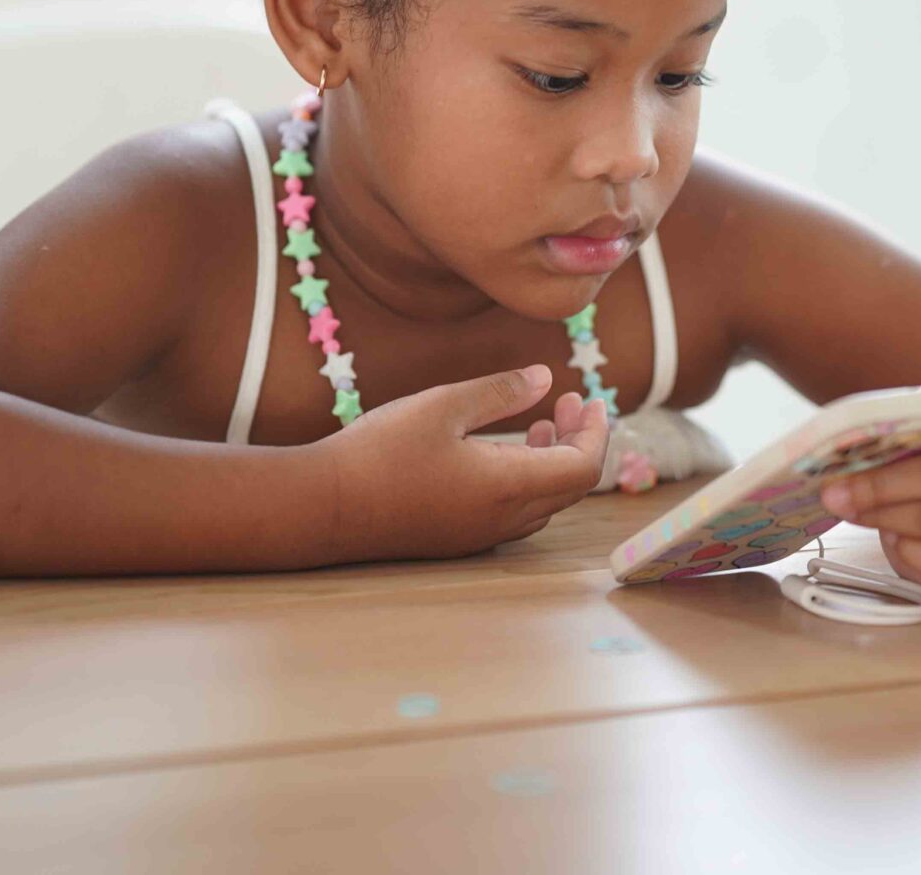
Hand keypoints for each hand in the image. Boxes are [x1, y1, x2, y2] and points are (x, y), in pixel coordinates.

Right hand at [324, 364, 610, 561]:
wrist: (324, 507)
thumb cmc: (380, 451)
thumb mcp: (442, 406)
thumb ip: (500, 392)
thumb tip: (548, 380)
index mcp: (507, 487)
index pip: (584, 469)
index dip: (597, 433)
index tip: (591, 400)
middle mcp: (502, 520)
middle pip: (570, 489)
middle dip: (579, 443)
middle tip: (568, 404)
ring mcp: (479, 535)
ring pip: (544, 504)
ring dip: (553, 464)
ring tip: (538, 427)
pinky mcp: (457, 539)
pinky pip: (515, 515)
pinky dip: (526, 482)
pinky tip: (499, 455)